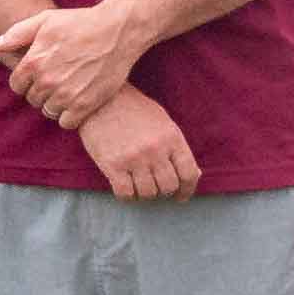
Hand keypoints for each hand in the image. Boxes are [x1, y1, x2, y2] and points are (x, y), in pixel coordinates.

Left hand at [0, 0, 143, 127]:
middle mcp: (46, 81)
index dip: (26, 81)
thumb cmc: (80, 22)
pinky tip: (78, 101)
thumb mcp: (45, 20)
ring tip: (68, 89)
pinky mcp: (85, 105)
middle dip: (41, 91)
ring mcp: (66, 94)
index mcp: (33, 61)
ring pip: (49, 111)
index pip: (16, 85)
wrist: (117, 31)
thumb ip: (17, 34)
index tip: (39, 74)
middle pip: (32, 100)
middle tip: (58, 79)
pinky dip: (70, 115)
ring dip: (55, 104)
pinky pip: (66, 123)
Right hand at [76, 89, 199, 202]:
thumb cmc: (133, 109)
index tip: (181, 196)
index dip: (187, 190)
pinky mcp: (112, 165)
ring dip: (145, 193)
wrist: (99, 98)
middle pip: (169, 187)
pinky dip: (127, 195)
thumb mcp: (162, 122)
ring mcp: (134, 158)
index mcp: (171, 137)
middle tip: (155, 186)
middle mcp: (155, 150)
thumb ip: (177, 148)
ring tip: (138, 184)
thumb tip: (194, 174)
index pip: (189, 173)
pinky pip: (126, 194)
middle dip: (164, 191)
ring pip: (148, 193)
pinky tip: (125, 186)